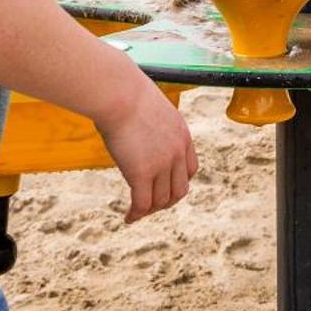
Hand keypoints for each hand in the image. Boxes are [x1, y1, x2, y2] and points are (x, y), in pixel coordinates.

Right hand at [95, 82, 198, 222]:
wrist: (118, 93)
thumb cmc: (125, 93)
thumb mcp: (148, 107)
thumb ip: (150, 123)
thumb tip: (135, 124)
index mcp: (182, 135)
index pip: (191, 170)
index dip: (178, 182)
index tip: (164, 187)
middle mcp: (177, 152)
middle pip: (180, 190)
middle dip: (166, 201)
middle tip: (150, 205)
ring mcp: (161, 164)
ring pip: (161, 200)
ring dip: (150, 210)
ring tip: (137, 212)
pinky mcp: (142, 173)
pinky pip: (142, 203)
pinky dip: (136, 214)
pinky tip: (128, 217)